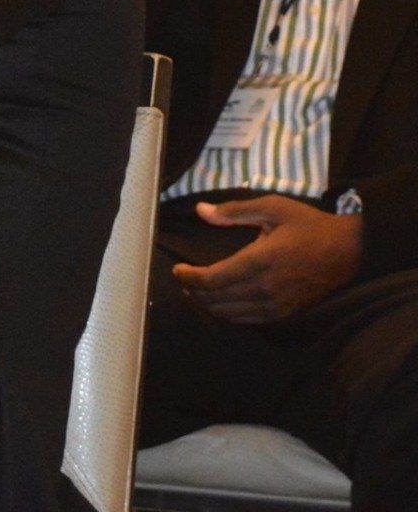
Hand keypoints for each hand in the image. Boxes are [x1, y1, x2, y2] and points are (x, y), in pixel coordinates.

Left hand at [173, 195, 362, 323]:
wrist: (350, 251)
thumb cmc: (310, 226)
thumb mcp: (273, 208)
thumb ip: (234, 211)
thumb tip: (201, 210)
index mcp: (259, 262)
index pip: (212, 280)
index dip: (188, 278)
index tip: (177, 270)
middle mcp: (265, 289)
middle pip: (215, 300)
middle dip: (193, 292)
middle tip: (183, 280)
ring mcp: (277, 305)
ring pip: (229, 314)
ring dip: (208, 305)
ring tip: (196, 292)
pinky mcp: (286, 314)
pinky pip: (248, 321)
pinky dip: (229, 314)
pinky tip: (222, 304)